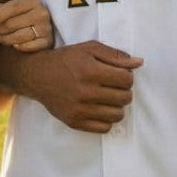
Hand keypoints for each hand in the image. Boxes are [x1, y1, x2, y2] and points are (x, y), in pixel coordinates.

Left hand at [0, 0, 52, 50]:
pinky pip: (29, 47)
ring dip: (6, 39)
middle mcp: (42, 14)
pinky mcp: (47, 42)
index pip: (13, 7)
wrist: (44, 25)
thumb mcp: (15, 7)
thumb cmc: (26, 15)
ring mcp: (46, 29)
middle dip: (0, 28)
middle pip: (13, 23)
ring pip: (19, 36)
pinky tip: (14, 45)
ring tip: (1, 38)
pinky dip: (19, 46)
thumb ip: (0, 9)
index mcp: (33, 1)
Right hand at [20, 40, 142, 133]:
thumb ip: (115, 55)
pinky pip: (104, 128)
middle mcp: (85, 91)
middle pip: (125, 98)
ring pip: (117, 115)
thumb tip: (139, 63)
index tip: (119, 75)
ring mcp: (79, 109)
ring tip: (107, 98)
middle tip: (113, 86)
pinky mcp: (74, 122)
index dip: (127, 76)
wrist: (38, 76)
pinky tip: (99, 109)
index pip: (126, 80)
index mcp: (90, 71)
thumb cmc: (66, 60)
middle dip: (124, 91)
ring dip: (116, 106)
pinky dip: (106, 119)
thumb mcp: (89, 49)